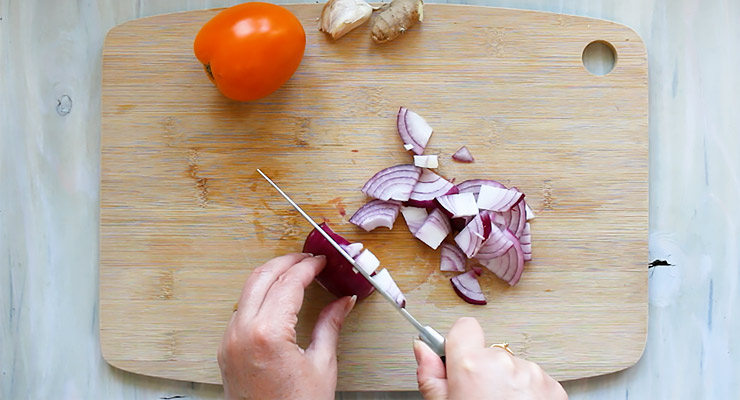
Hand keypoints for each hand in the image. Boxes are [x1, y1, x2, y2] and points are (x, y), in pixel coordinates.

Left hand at [218, 253, 356, 399]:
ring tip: (296, 275)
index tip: (322, 261)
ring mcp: (229, 341)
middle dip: (286, 262)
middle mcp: (242, 332)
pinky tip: (278, 300)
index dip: (308, 266)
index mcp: (267, 333)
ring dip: (270, 277)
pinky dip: (259, 297)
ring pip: (247, 291)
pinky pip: (241, 311)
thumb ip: (330, 326)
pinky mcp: (226, 351)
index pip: (288, 282)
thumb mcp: (322, 366)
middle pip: (261, 276)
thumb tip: (343, 302)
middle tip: (309, 259)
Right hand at [414, 317, 567, 399]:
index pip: (464, 327)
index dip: (459, 343)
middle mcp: (503, 363)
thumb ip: (430, 375)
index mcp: (471, 366)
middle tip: (478, 399)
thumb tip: (422, 349)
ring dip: (507, 383)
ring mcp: (531, 373)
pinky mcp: (552, 387)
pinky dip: (527, 393)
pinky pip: (534, 380)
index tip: (457, 360)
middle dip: (483, 371)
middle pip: (488, 352)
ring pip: (512, 366)